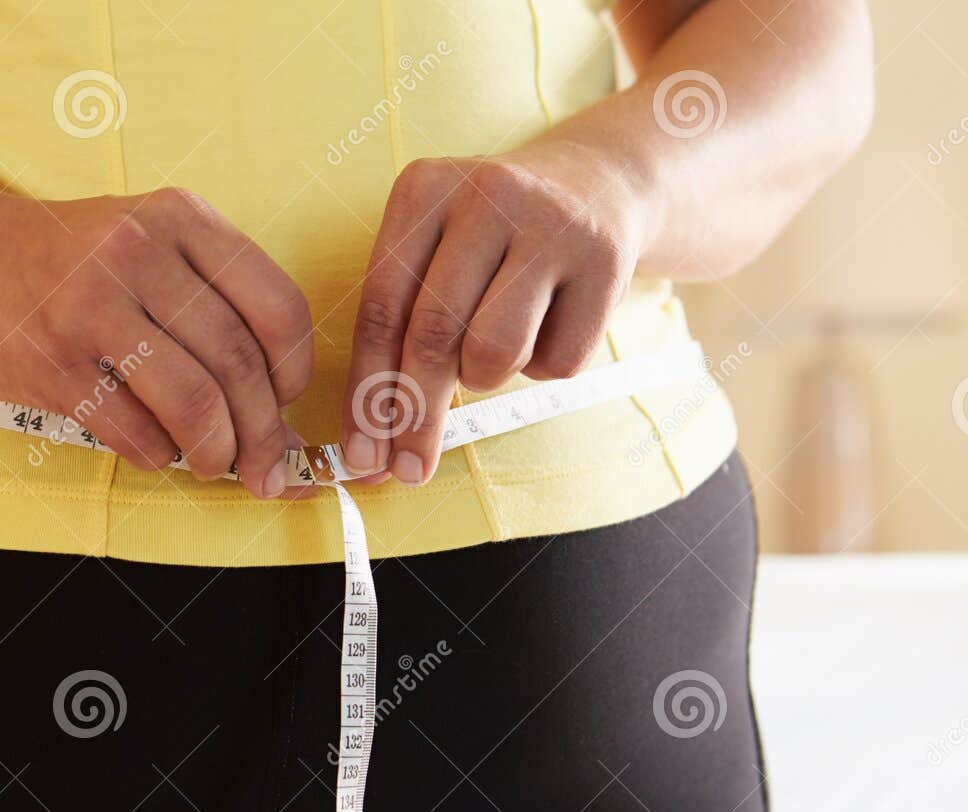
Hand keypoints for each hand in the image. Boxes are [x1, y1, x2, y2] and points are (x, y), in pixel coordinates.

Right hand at [0, 188, 313, 498]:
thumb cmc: (75, 262)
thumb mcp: (151, 247)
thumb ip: (218, 312)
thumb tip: (285, 418)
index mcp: (180, 218)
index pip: (276, 306)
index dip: (296, 371)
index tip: (288, 402)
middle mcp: (137, 253)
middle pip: (238, 364)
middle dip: (264, 433)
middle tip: (266, 466)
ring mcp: (88, 307)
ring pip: (193, 403)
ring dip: (218, 452)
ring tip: (216, 464)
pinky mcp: (50, 363)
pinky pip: (133, 431)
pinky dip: (160, 455)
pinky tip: (158, 450)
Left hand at [339, 141, 650, 484]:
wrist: (596, 186)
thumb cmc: (490, 242)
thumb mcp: (433, 254)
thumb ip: (397, 330)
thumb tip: (372, 446)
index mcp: (423, 189)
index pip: (381, 309)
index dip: (366, 392)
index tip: (362, 456)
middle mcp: (485, 195)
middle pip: (433, 336)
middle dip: (416, 417)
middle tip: (408, 470)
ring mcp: (551, 224)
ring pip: (495, 353)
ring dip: (486, 377)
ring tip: (495, 346)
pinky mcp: (605, 262)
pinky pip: (557, 363)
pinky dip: (544, 365)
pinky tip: (550, 324)